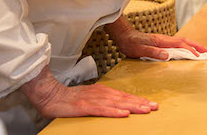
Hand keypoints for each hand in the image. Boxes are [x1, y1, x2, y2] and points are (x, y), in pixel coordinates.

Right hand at [21, 65, 157, 118]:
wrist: (50, 95)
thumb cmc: (71, 98)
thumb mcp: (92, 97)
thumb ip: (105, 100)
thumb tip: (120, 105)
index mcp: (104, 91)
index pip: (125, 96)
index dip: (139, 100)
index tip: (152, 104)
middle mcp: (101, 94)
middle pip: (124, 99)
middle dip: (141, 103)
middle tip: (155, 107)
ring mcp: (93, 99)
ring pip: (116, 104)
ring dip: (132, 107)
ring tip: (145, 110)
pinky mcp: (84, 106)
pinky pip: (101, 110)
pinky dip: (114, 112)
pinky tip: (123, 114)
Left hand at [106, 19, 206, 60]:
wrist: (123, 35)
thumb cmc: (130, 43)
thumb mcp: (140, 50)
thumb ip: (153, 52)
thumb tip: (168, 56)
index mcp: (162, 41)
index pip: (181, 45)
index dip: (191, 50)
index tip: (199, 56)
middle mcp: (165, 39)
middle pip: (185, 41)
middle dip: (197, 46)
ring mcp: (164, 40)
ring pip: (182, 42)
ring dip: (193, 46)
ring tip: (202, 51)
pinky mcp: (161, 42)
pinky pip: (177, 44)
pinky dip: (186, 46)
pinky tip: (187, 50)